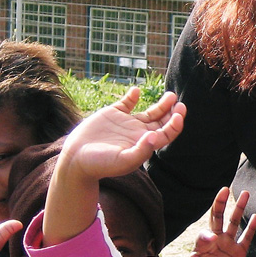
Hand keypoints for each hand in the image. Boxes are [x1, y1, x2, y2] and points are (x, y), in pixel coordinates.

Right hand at [58, 88, 185, 181]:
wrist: (76, 160)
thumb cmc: (100, 165)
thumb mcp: (122, 160)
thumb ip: (140, 150)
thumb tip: (155, 136)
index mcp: (144, 145)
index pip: (167, 134)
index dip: (175, 124)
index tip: (179, 114)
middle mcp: (138, 133)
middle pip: (162, 122)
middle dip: (172, 112)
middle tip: (178, 102)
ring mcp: (126, 123)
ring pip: (150, 112)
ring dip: (162, 104)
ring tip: (171, 95)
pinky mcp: (112, 115)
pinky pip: (127, 103)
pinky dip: (133, 96)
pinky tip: (136, 91)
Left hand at [140, 188, 255, 256]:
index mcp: (202, 245)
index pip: (205, 234)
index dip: (208, 235)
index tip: (212, 240)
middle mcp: (216, 241)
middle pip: (217, 217)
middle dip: (221, 203)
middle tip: (225, 189)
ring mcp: (228, 245)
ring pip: (234, 223)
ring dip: (239, 209)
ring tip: (245, 193)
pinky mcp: (239, 253)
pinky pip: (246, 238)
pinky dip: (251, 228)